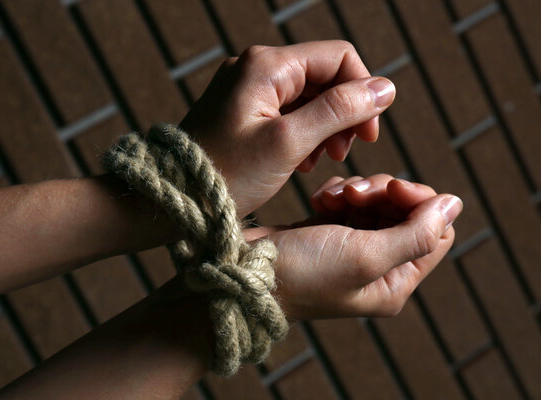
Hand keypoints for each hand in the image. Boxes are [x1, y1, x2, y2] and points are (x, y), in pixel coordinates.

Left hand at [180, 41, 395, 216]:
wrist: (172, 200)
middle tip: (342, 153)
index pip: (338, 57)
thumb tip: (385, 88)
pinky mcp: (240, 112)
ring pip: (305, 97)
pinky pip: (284, 113)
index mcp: (266, 66)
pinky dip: (300, 135)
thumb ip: (339, 110)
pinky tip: (300, 162)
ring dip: (323, 128)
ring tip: (318, 162)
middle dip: (341, 114)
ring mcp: (245, 90)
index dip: (363, 92)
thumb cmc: (225, 174)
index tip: (367, 136)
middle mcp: (254, 68)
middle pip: (322, 77)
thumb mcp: (288, 143)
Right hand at [246, 174, 461, 319]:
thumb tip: (454, 204)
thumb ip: (416, 232)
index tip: (393, 190)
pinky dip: (338, 193)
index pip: (435, 232)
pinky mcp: (329, 231)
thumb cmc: (302, 272)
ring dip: (356, 190)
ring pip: (377, 201)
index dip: (420, 203)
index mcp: (395, 282)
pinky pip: (350, 201)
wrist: (244, 273)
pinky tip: (319, 200)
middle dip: (382, 193)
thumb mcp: (365, 256)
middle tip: (354, 193)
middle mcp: (379, 266)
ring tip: (329, 199)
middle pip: (405, 211)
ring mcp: (353, 248)